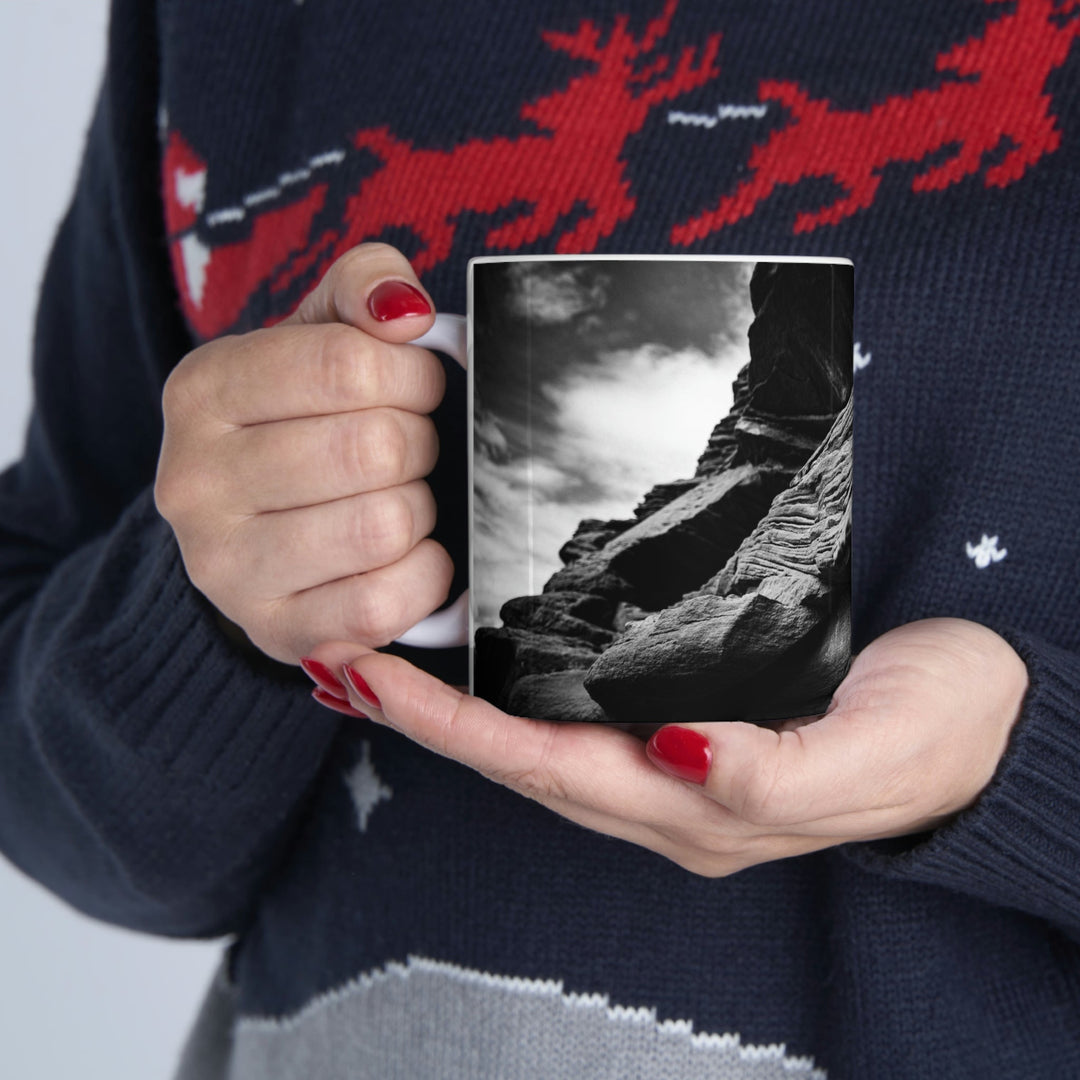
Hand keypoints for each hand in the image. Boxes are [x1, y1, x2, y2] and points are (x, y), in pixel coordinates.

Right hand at [155, 243, 452, 663]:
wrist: (254, 530)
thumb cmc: (301, 420)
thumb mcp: (319, 334)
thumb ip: (363, 287)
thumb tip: (406, 312)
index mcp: (203, 390)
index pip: (348, 365)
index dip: (413, 375)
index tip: (417, 387)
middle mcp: (195, 482)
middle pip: (374, 448)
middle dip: (418, 443)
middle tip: (408, 448)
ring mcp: (227, 568)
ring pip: (384, 526)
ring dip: (419, 509)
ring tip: (399, 498)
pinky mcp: (276, 631)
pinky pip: (384, 604)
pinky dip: (423, 575)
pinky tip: (407, 555)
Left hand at [305, 618, 1027, 874]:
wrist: (988, 717)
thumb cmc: (940, 727)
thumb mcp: (880, 751)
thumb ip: (778, 770)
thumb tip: (675, 755)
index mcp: (704, 804)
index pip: (548, 766)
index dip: (453, 728)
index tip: (371, 677)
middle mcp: (671, 791)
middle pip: (519, 758)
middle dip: (426, 716)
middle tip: (339, 657)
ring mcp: (676, 762)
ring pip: (538, 740)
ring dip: (454, 706)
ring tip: (379, 658)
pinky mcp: (691, 723)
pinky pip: (576, 714)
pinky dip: (512, 691)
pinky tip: (482, 660)